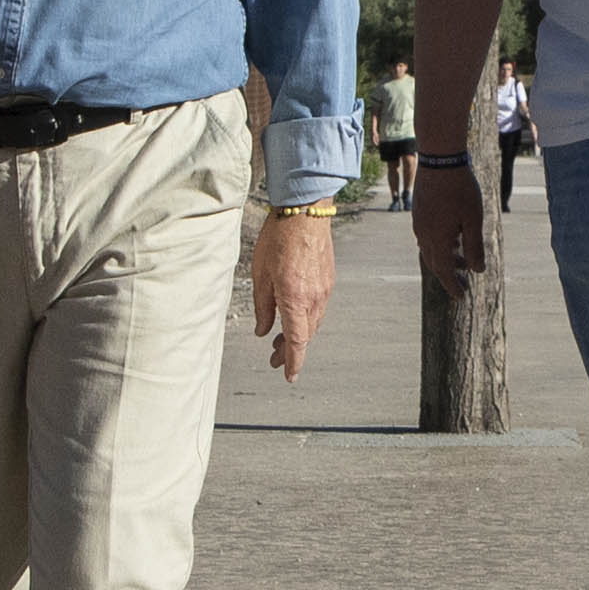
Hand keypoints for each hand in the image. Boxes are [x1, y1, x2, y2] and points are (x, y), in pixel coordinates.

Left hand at [250, 208, 336, 379]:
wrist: (305, 212)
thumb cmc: (279, 239)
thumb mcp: (260, 275)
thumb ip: (263, 307)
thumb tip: (263, 330)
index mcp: (295, 300)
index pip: (297, 342)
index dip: (292, 362)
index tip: (288, 376)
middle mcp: (314, 299)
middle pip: (305, 336)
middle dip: (290, 351)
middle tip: (274, 358)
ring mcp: (324, 290)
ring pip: (313, 323)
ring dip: (299, 335)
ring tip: (282, 340)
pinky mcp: (328, 280)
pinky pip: (318, 308)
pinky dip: (307, 319)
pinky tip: (295, 316)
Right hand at [413, 160, 489, 283]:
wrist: (440, 160)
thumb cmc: (461, 189)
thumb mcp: (473, 220)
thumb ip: (474, 247)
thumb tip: (477, 270)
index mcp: (437, 240)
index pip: (444, 271)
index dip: (452, 286)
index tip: (461, 297)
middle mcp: (424, 234)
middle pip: (435, 263)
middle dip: (449, 274)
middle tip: (463, 282)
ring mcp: (419, 223)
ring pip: (430, 249)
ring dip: (446, 258)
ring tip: (463, 258)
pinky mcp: (419, 212)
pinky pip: (427, 236)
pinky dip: (440, 244)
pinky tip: (452, 237)